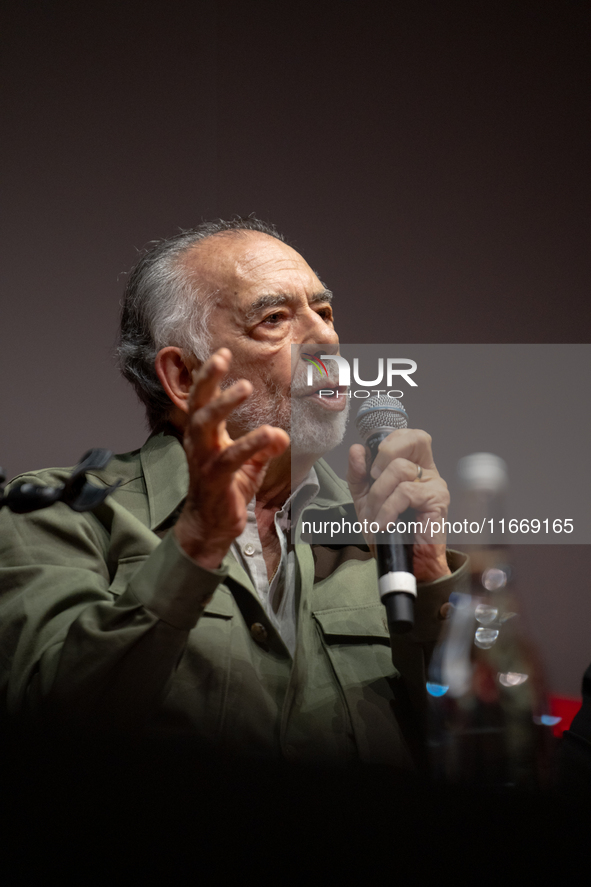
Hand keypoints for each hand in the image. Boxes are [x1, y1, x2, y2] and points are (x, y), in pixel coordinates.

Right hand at [174, 348, 289, 569]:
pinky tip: (272, 434)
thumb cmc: (226, 490)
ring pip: (207, 425)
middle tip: (221, 358)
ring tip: (245, 387)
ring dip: (225, 403)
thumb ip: (264, 446)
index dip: (209, 376)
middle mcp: (198, 443)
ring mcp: (203, 460)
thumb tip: (282, 434)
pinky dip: (252, 443)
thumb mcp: (248, 464)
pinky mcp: (214, 479)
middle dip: (207, 379)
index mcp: (204, 435)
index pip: (202, 399)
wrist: (211, 527)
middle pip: (197, 404)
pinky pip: (232, 456)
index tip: (222, 352)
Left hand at [347, 428, 450, 581]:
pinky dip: (387, 509)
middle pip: (414, 438)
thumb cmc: (389, 533)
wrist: (403, 565)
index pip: (408, 435)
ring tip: (375, 516)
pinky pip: (405, 492)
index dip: (388, 441)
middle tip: (373, 479)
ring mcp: (435, 485)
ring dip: (379, 493)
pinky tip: (383, 524)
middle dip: (385, 453)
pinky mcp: (437, 501)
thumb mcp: (365, 500)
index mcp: (413, 466)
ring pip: (401, 469)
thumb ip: (358, 474)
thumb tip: (357, 450)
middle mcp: (428, 471)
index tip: (371, 466)